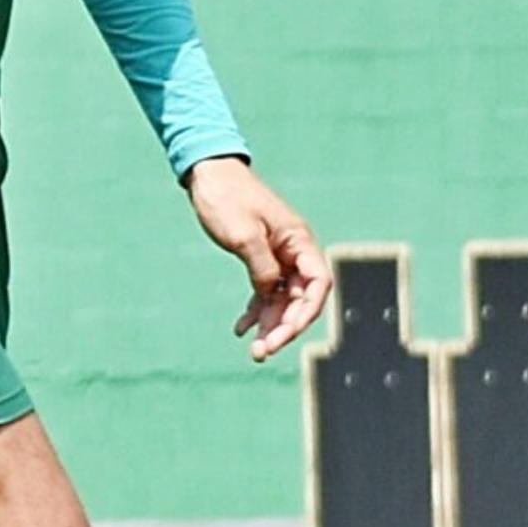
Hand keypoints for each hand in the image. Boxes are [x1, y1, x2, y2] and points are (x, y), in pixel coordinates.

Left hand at [187, 157, 329, 361]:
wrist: (208, 174)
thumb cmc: (227, 198)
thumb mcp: (243, 236)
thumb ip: (263, 269)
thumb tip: (272, 295)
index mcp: (299, 241)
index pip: (318, 284)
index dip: (307, 312)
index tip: (286, 332)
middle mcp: (294, 251)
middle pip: (301, 298)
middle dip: (285, 327)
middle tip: (263, 351)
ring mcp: (279, 256)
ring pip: (282, 300)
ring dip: (270, 325)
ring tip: (254, 352)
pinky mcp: (261, 259)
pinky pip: (265, 292)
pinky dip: (255, 311)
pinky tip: (240, 328)